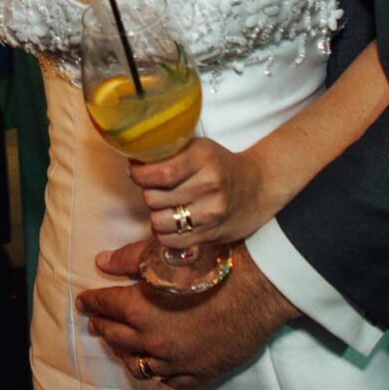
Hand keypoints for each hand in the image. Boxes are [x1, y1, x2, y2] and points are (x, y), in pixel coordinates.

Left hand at [77, 243, 297, 389]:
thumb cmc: (214, 268)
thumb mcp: (166, 257)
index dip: (93, 302)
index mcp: (141, 310)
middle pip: (118, 337)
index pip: (107, 306)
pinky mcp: (199, 373)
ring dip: (126, 353)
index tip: (84, 302)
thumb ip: (130, 259)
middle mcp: (153, 341)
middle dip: (103, 326)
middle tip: (96, 321)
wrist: (257, 290)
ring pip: (140, 365)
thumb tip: (102, 262)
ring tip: (120, 345)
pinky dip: (160, 372)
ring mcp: (176, 361)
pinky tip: (157, 364)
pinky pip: (170, 380)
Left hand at [129, 137, 272, 247]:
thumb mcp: (199, 147)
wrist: (257, 188)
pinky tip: (172, 223)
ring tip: (165, 206)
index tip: (136, 172)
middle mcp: (208, 185)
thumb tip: (132, 161)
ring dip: (155, 215)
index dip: (139, 175)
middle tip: (155, 188)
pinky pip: (171, 241)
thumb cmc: (219, 165)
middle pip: (154, 198)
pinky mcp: (211, 235)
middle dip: (148, 193)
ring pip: (159, 222)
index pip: (159, 173)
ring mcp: (211, 213)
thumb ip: (169, 152)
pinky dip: (165, 234)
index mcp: (203, 158)